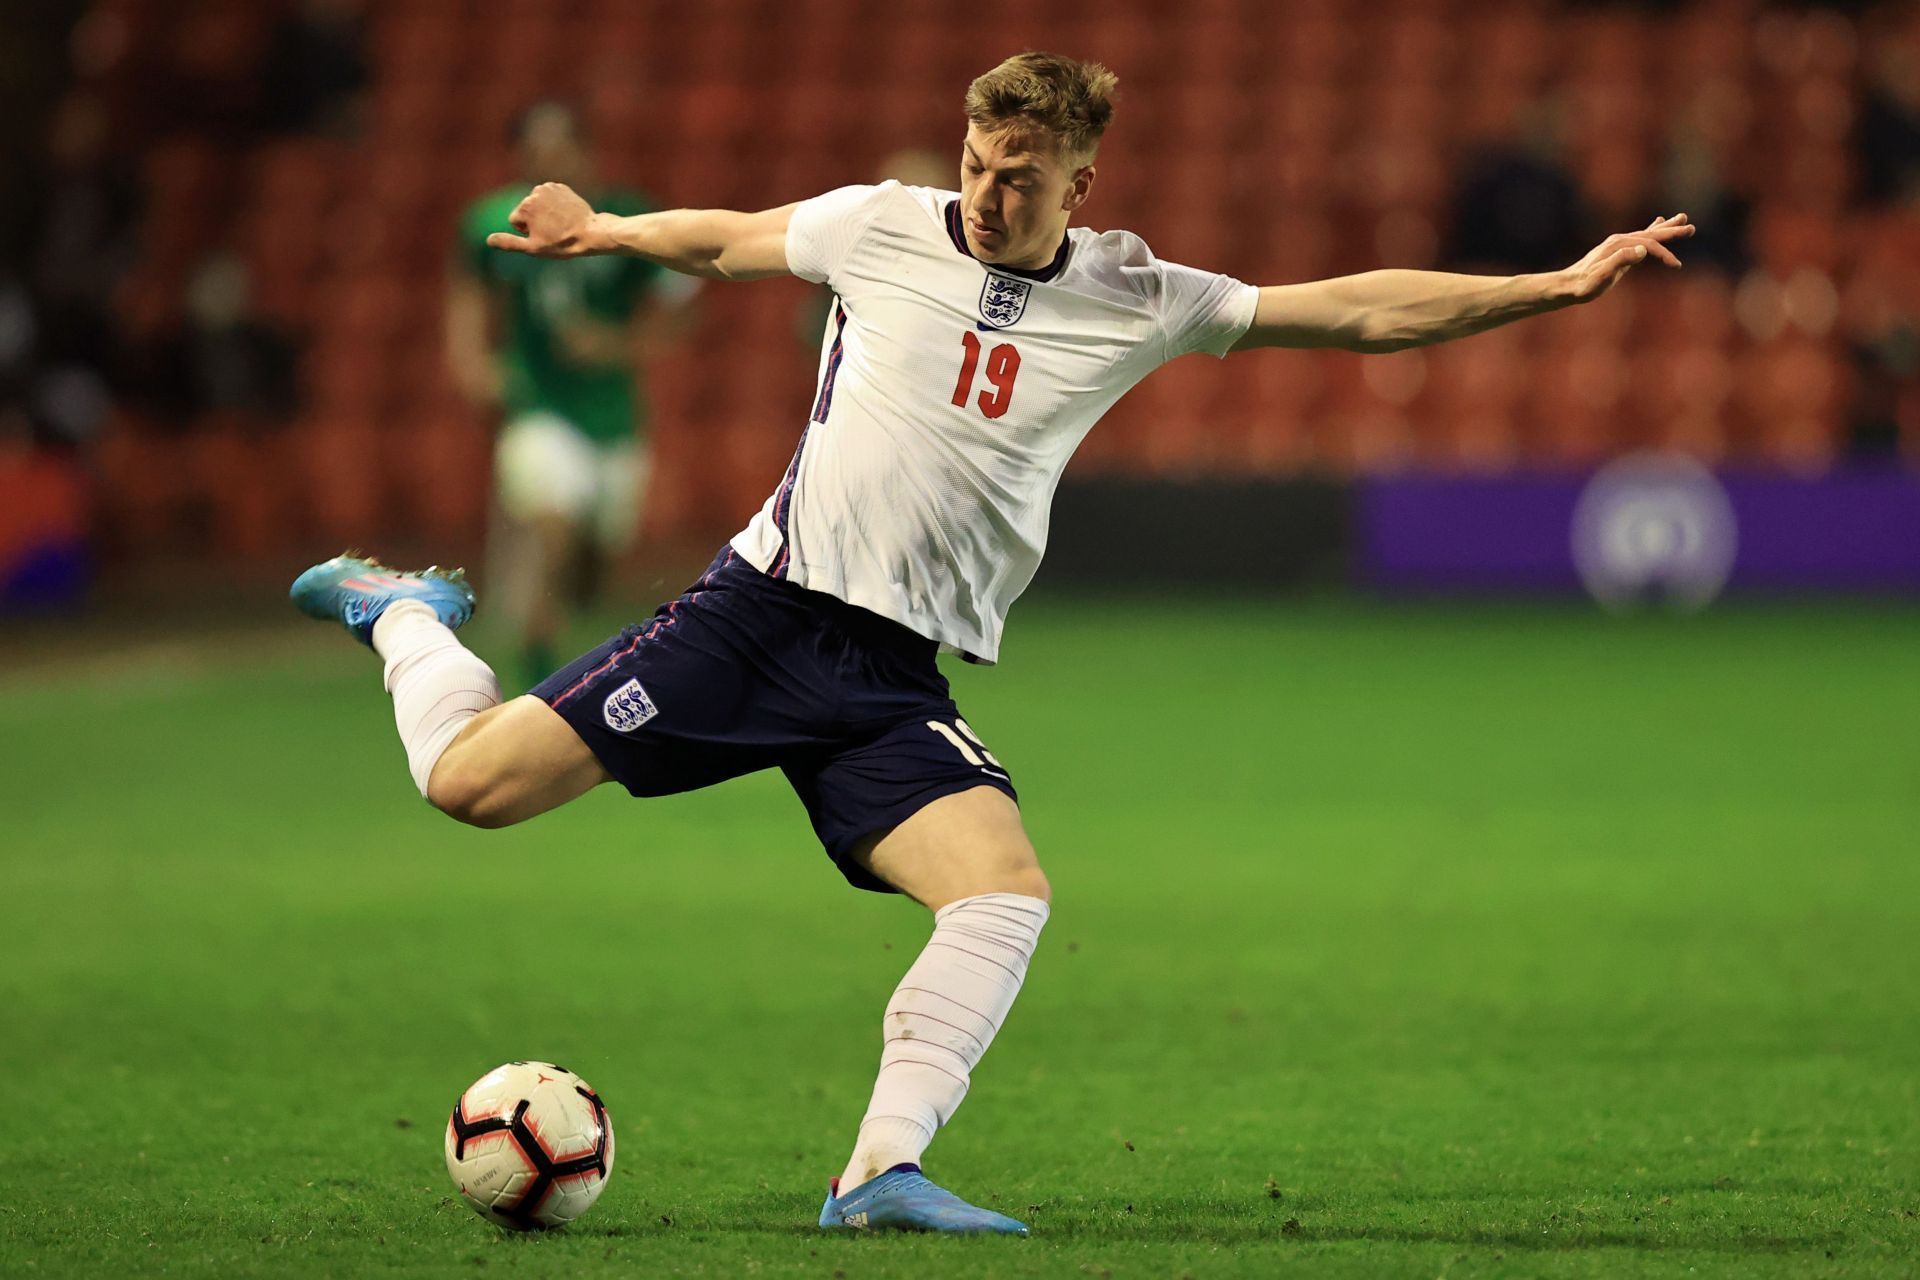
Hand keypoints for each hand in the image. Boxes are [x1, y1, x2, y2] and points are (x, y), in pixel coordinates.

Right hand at [486, 182, 600, 257]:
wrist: (590, 232)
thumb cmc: (561, 243)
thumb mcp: (533, 248)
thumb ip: (509, 243)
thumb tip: (488, 240)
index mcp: (525, 206)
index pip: (515, 221)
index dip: (527, 232)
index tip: (543, 236)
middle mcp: (534, 192)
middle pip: (525, 210)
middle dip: (535, 220)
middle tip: (553, 230)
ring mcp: (549, 187)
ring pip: (537, 203)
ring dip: (544, 212)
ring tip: (560, 223)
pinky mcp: (560, 187)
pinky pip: (549, 197)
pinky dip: (554, 205)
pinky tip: (565, 214)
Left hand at [1560, 213, 1694, 302]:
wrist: (1567, 285)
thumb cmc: (1584, 285)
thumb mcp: (1602, 275)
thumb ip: (1621, 261)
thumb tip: (1643, 249)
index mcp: (1619, 245)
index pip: (1649, 246)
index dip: (1664, 254)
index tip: (1676, 265)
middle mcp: (1619, 240)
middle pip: (1651, 234)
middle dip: (1672, 231)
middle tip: (1691, 227)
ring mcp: (1618, 243)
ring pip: (1647, 233)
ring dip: (1665, 227)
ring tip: (1681, 218)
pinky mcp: (1617, 249)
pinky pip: (1639, 237)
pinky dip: (1651, 231)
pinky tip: (1657, 224)